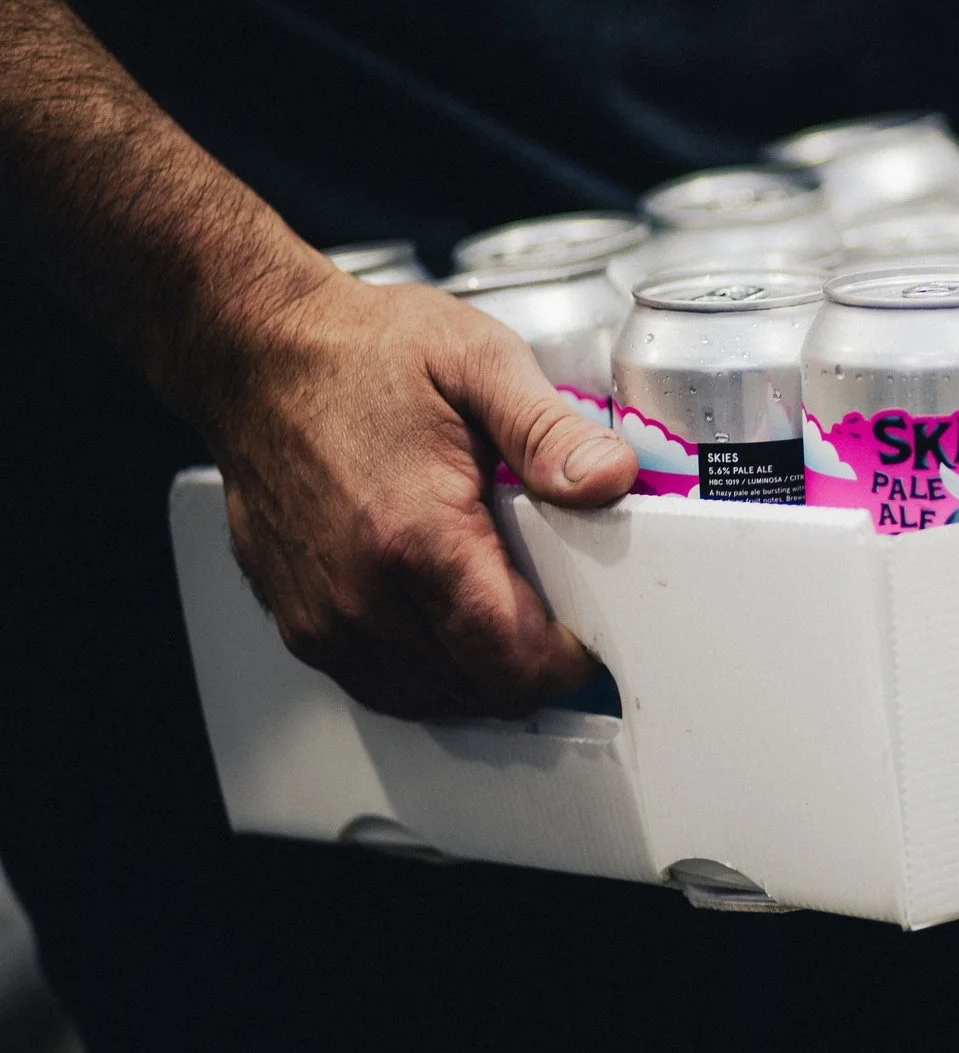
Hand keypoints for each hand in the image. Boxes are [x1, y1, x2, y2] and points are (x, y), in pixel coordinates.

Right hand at [204, 268, 638, 719]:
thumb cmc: (360, 354)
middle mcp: (361, 594)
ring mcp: (323, 618)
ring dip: (481, 676)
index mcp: (417, 537)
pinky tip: (452, 631)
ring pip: (432, 699)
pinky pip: (381, 686)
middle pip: (479, 689)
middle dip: (532, 667)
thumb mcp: (478, 361)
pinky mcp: (299, 625)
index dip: (567, 662)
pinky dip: (429, 675)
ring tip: (509, 617)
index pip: (512, 658)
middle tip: (560, 616)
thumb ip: (549, 430)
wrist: (256, 356)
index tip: (591, 636)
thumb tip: (608, 480)